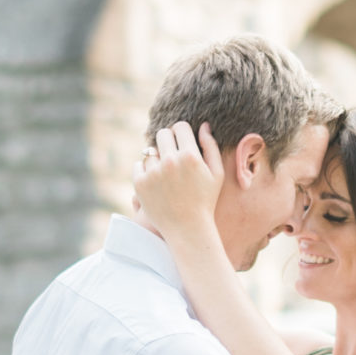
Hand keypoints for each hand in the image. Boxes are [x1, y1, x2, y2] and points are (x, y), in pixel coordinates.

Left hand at [133, 120, 223, 239]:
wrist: (187, 229)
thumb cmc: (205, 201)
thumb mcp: (216, 174)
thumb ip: (211, 147)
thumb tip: (203, 125)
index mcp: (190, 156)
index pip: (180, 127)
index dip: (182, 133)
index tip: (183, 142)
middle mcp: (170, 161)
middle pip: (162, 134)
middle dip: (168, 141)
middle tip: (172, 154)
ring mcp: (153, 172)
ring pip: (150, 151)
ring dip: (157, 159)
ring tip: (166, 174)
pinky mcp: (140, 183)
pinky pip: (138, 165)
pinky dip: (145, 171)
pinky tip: (156, 182)